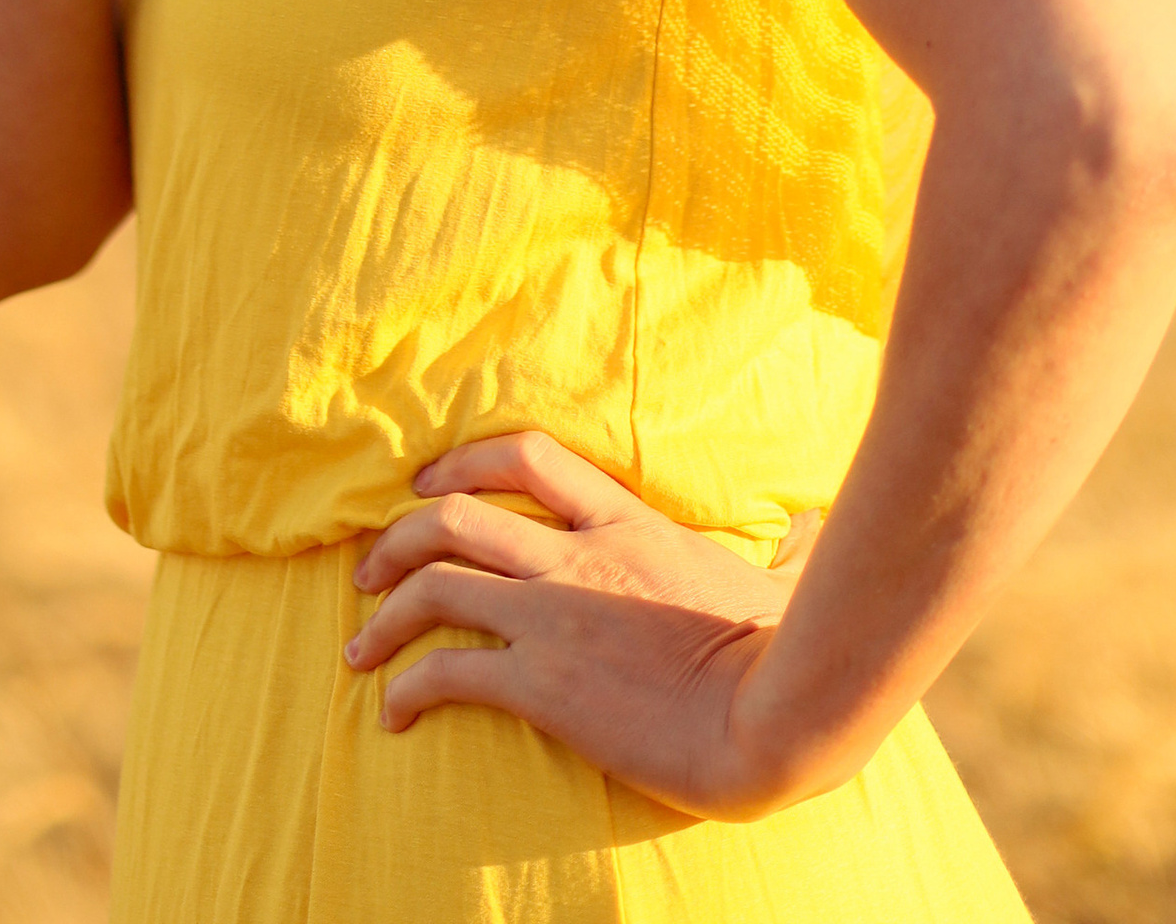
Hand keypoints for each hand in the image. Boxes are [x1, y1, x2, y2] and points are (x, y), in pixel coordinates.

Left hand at [344, 431, 825, 821]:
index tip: (425, 486)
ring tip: (359, 646)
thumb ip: (787, 548)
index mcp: (626, 523)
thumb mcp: (779, 578)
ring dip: (385, 613)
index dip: (461, 462)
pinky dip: (409, 688)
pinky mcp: (544, 684)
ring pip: (436, 584)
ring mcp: (556, 616)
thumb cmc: (785, 652)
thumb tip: (817, 525)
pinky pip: (450, 673)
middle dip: (396, 537)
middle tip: (368, 568)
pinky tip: (394, 713)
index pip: (526, 457)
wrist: (775, 718)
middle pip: (454, 515)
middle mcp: (578, 558)